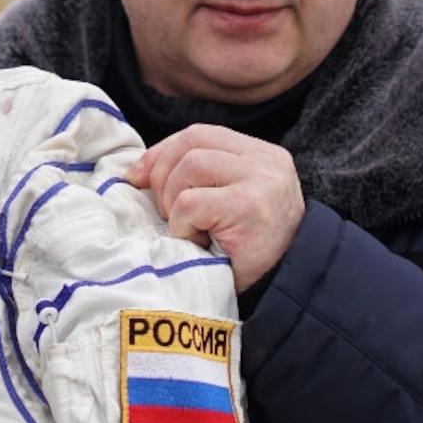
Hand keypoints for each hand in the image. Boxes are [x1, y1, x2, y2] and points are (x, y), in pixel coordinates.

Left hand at [129, 125, 307, 290]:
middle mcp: (266, 161)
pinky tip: (197, 241)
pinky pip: (190, 202)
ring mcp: (261, 181)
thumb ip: (197, 177)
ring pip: (189, 166)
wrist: (286, 288)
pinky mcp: (249, 207)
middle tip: (166, 212)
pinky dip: (181, 224)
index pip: (200, 135)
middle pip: (192, 142)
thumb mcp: (227, 202)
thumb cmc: (248, 251)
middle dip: (163, 175)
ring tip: (188, 228)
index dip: (162, 153)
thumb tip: (137, 171)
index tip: (140, 177)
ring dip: (173, 202)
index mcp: (261, 156)